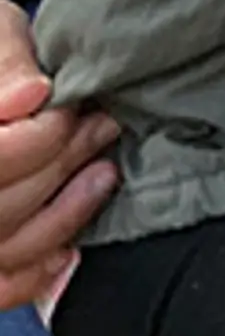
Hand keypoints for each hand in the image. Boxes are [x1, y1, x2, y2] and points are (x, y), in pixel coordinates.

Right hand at [0, 1, 117, 310]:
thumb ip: (4, 61)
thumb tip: (30, 98)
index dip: (43, 138)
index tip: (74, 109)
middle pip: (2, 205)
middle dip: (62, 165)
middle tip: (103, 128)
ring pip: (6, 247)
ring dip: (65, 214)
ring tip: (103, 173)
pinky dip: (34, 275)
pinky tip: (69, 248)